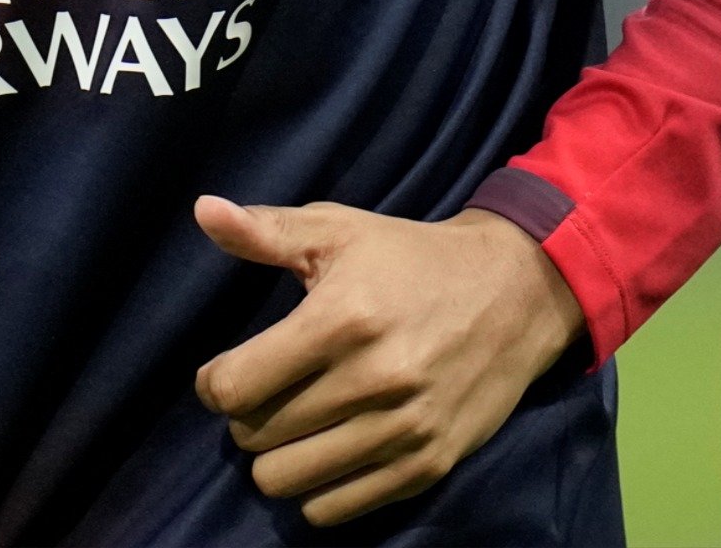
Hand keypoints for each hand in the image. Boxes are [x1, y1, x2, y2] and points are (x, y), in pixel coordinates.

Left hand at [191, 195, 587, 525]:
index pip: (235, 386)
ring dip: (276, 457)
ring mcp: (403, 430)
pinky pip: (334, 510)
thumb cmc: (411, 259)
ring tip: (294, 426)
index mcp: (342, 319)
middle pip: (255, 436)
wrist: (516, 294)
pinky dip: (317, 490)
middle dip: (246, 418)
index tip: (224, 373)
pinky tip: (327, 452)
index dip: (213, 384)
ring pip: (286, 481)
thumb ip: (265, 230)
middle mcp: (373, 380)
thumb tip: (204, 210)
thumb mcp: (339, 230)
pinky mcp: (428, 465)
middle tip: (267, 395)